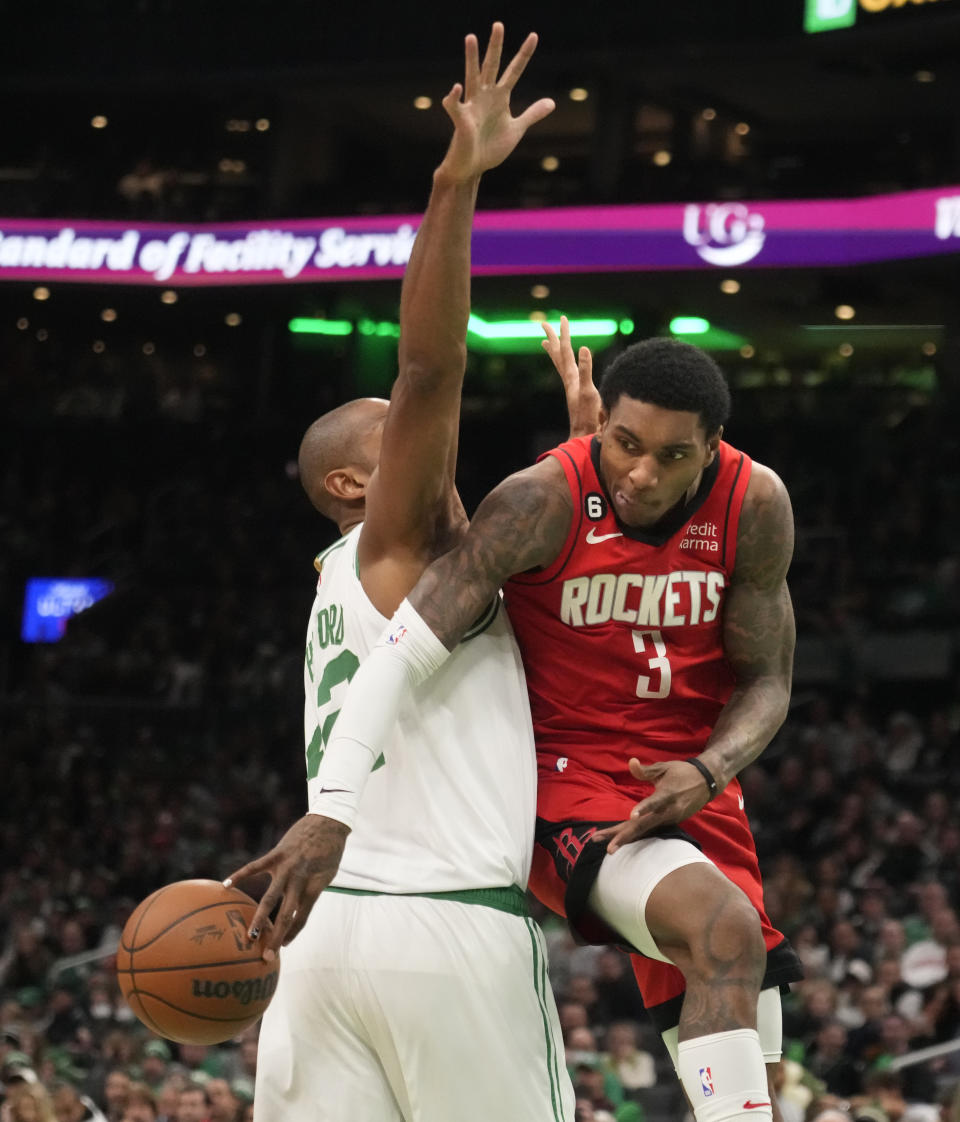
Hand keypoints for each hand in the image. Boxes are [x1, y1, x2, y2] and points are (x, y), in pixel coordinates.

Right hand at [224, 814, 349, 958]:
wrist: (329, 820)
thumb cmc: (330, 849)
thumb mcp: (328, 873)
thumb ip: (312, 889)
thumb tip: (298, 907)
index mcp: (314, 887)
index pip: (302, 917)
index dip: (293, 934)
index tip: (283, 948)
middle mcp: (300, 880)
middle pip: (286, 915)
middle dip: (277, 937)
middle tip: (267, 956)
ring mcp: (287, 867)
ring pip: (270, 897)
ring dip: (260, 918)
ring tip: (250, 935)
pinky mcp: (277, 853)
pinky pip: (255, 867)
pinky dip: (240, 875)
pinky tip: (226, 885)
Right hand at [437, 22, 554, 182]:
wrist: (472, 168)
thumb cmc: (490, 148)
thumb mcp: (516, 130)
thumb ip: (531, 114)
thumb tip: (552, 102)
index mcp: (499, 98)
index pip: (514, 71)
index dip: (524, 55)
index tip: (534, 36)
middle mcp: (485, 97)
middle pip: (492, 67)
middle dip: (496, 47)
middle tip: (499, 24)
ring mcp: (472, 107)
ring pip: (472, 77)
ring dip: (471, 59)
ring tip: (471, 38)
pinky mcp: (461, 121)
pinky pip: (455, 106)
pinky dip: (454, 97)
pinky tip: (457, 88)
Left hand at [542, 315, 600, 437]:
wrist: (584, 436)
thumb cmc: (588, 416)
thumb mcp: (588, 391)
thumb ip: (586, 370)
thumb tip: (582, 348)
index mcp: (571, 376)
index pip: (566, 350)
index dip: (564, 334)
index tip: (562, 318)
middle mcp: (569, 380)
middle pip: (558, 355)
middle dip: (553, 338)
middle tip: (544, 324)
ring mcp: (571, 387)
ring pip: (560, 364)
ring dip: (555, 351)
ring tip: (546, 343)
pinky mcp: (575, 393)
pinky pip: (567, 373)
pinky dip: (564, 365)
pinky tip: (567, 367)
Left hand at [592, 758, 712, 853]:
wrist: (707, 783)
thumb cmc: (682, 772)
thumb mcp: (664, 768)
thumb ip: (645, 770)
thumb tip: (630, 762)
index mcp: (668, 795)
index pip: (654, 803)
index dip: (643, 808)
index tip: (631, 815)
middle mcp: (669, 812)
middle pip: (644, 826)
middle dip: (625, 837)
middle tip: (609, 849)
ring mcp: (670, 820)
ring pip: (645, 831)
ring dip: (626, 838)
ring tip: (608, 848)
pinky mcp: (670, 823)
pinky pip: (649, 830)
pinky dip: (635, 835)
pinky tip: (621, 841)